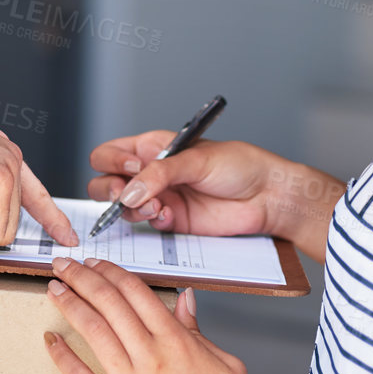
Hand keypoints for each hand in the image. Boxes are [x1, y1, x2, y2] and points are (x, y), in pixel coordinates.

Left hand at [44, 258, 262, 373]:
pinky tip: (52, 340)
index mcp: (176, 342)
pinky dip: (63, 356)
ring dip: (70, 304)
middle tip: (66, 266)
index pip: (134, 291)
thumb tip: (184, 300)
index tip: (95, 264)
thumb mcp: (226, 365)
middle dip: (82, 278)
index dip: (110, 272)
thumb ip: (198, 330)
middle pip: (108, 303)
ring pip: (93, 331)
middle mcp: (150, 358)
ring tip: (55, 289)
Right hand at [88, 132, 343, 258]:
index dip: (112, 161)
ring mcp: (159, 198)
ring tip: (157, 207)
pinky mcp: (171, 221)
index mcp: (152, 147)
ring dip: (132, 208)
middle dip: (110, 190)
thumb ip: (159, 174)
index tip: (131, 167)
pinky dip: (153, 222)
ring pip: (122, 207)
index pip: (110, 152)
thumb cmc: (238, 165)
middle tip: (128, 194)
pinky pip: (146, 226)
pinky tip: (170, 216)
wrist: (266, 196)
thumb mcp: (196, 160)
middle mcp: (150, 173)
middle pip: (105, 182)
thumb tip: (128, 192)